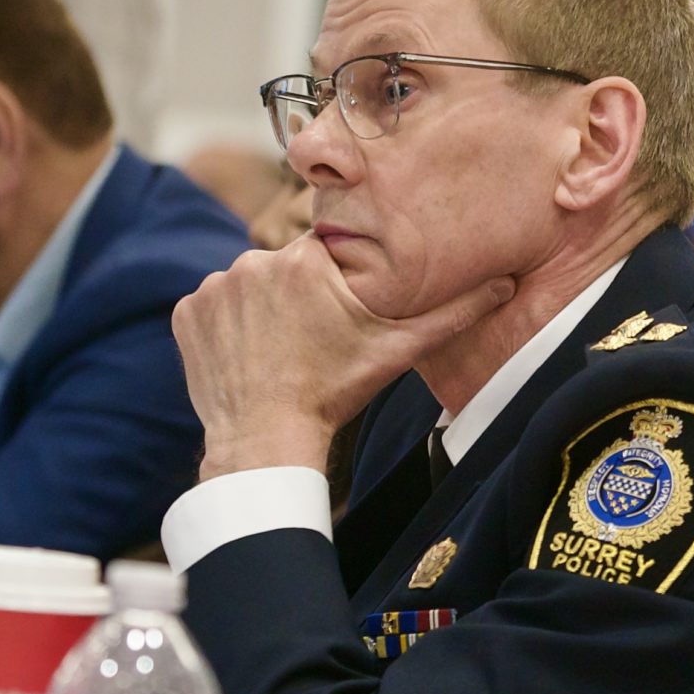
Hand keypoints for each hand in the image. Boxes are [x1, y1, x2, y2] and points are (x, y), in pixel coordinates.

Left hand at [172, 235, 513, 477]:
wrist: (265, 439)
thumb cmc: (335, 393)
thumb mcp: (399, 350)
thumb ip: (452, 313)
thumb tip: (505, 283)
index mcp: (306, 260)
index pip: (327, 253)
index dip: (337, 283)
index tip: (340, 315)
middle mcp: (253, 262)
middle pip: (287, 266)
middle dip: (300, 295)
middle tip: (312, 339)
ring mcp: (214, 288)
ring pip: (250, 284)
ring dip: (264, 308)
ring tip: (281, 349)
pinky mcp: (187, 312)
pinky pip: (214, 305)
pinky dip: (229, 325)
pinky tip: (250, 354)